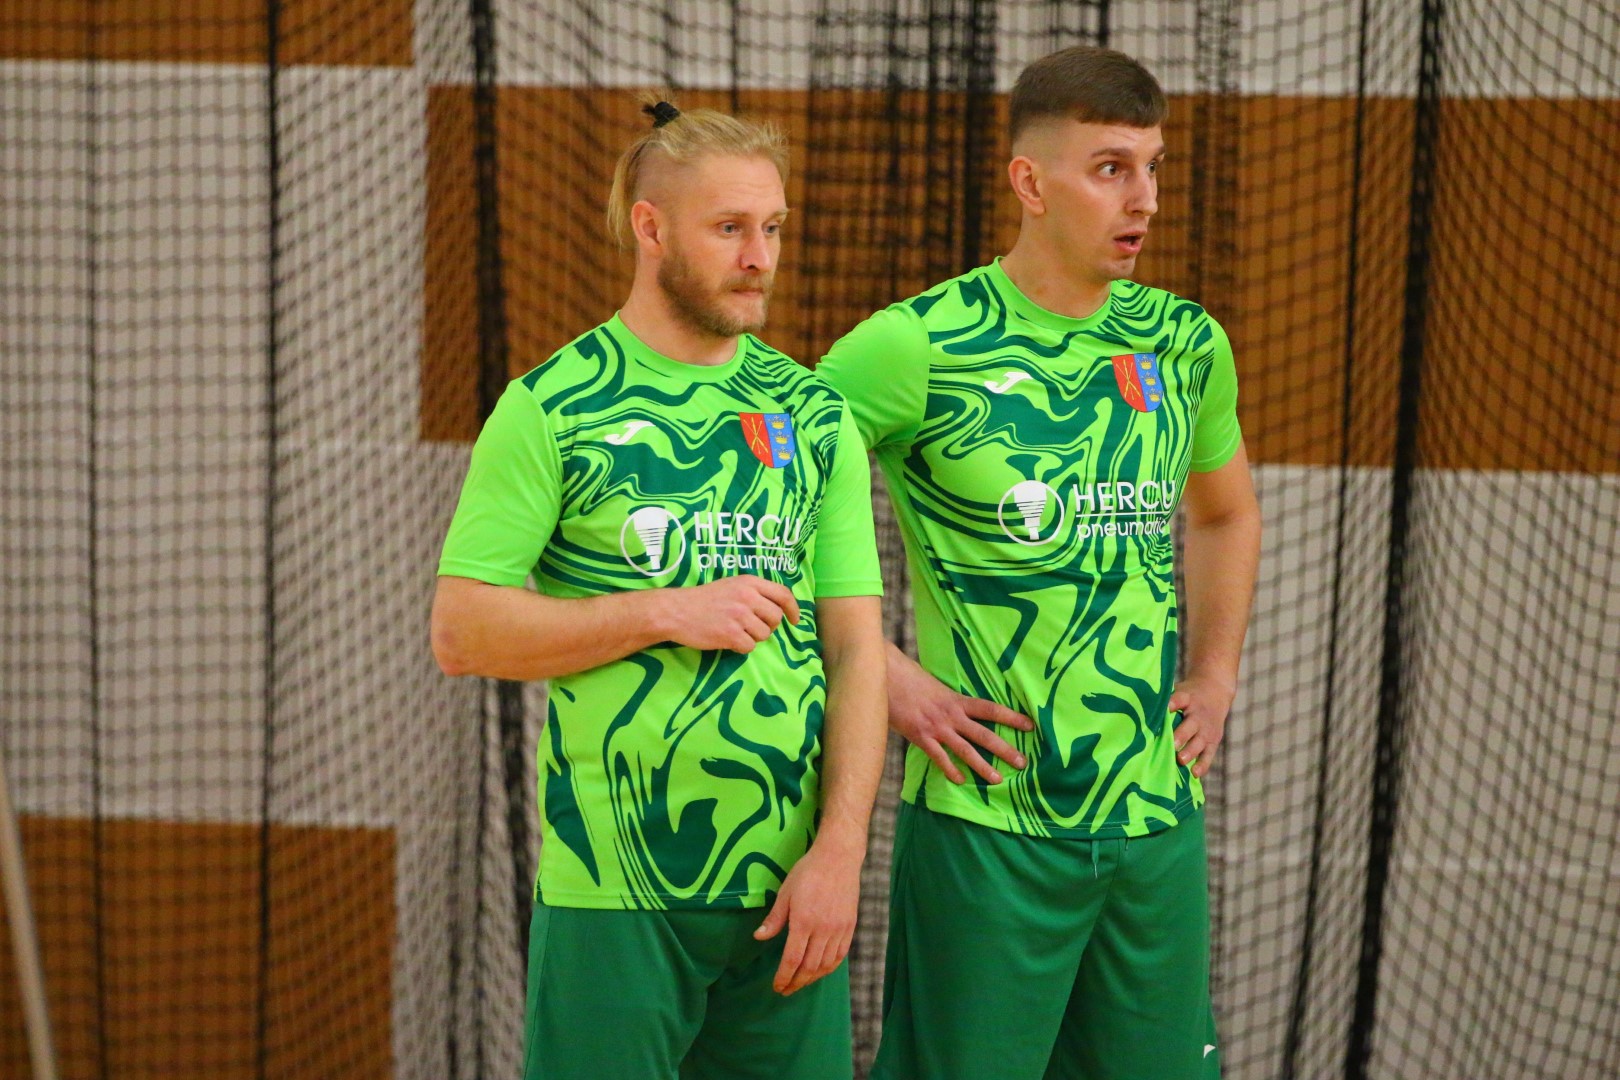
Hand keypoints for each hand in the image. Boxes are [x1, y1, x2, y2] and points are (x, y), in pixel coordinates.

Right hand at [657, 575, 799, 652]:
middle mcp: (747, 597)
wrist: (676, 610)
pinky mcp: (730, 634)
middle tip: (753, 627)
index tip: (795, 620)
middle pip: (775, 618)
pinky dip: (741, 647)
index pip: (783, 594)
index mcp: (749, 583)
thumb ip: (753, 592)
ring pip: (764, 634)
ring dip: (753, 637)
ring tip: (736, 631)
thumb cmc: (704, 599)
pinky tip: (728, 639)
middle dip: (768, 626)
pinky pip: (750, 647)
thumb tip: (778, 609)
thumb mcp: (731, 585)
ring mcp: (739, 616)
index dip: (793, 608)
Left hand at [752, 837, 862, 995]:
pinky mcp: (850, 927)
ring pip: (826, 965)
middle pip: (809, 967)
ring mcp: (839, 930)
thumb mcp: (785, 893)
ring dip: (812, 979)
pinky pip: (840, 956)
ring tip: (800, 983)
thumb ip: (774, 919)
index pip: (792, 959)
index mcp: (804, 921)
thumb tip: (758, 938)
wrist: (838, 858)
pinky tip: (820, 971)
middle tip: (786, 990)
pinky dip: (829, 968)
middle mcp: (823, 930)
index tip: (777, 986)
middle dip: (796, 982)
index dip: (784, 977)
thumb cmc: (808, 872)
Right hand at [887, 647, 1033, 784]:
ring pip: (965, 750)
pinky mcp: (919, 736)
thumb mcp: (933, 686)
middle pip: (984, 734)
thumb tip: (956, 707)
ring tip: (997, 780)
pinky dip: (950, 770)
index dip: (1011, 717)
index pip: (990, 708)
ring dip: (982, 766)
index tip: (1030, 725)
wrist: (884, 675)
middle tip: (1023, 763)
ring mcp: (936, 726)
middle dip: (1005, 749)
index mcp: (956, 699)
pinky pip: (939, 757)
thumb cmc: (907, 677)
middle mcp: (950, 714)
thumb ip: (947, 700)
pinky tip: (960, 781)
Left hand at [1168, 673, 1235, 778]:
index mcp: (1187, 698)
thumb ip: (1162, 700)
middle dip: (1181, 735)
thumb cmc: (1187, 696)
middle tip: (1172, 744)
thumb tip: (1136, 710)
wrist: (1216, 692)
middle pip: (1190, 725)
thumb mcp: (1178, 690)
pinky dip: (1202, 764)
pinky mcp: (1213, 741)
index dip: (1172, 703)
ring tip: (1181, 760)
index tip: (1165, 708)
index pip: (1180, 699)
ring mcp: (1207, 729)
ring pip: (1199, 742)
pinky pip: (1208, 754)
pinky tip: (1194, 774)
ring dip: (1190, 752)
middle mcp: (1198, 715)